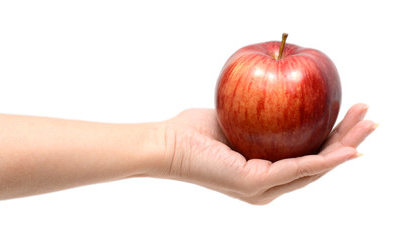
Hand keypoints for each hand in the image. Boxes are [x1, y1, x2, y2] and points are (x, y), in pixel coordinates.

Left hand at [163, 103, 376, 204]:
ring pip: (313, 168)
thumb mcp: (236, 120)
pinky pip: (296, 169)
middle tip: (370, 119)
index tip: (351, 117)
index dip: (333, 139)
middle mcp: (268, 184)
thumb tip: (280, 97)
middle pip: (316, 163)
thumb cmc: (195, 132)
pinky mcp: (254, 184)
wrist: (167, 145)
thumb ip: (260, 119)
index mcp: (265, 171)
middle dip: (347, 141)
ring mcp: (262, 188)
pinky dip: (323, 160)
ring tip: (367, 126)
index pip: (306, 156)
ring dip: (344, 148)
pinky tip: (344, 150)